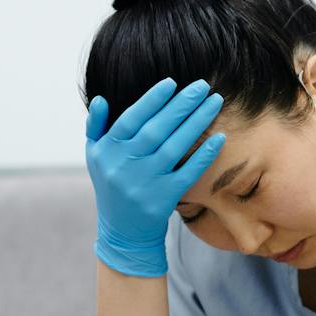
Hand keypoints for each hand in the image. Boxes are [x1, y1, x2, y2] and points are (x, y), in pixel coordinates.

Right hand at [85, 76, 225, 276]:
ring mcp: (145, 183)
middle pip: (156, 129)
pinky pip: (188, 173)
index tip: (172, 83)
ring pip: (174, 147)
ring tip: (214, 102)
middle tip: (202, 86)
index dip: (152, 100)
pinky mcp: (164, 198)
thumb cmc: (111, 186)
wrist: (123, 232)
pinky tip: (219, 137)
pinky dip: (203, 155)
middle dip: (181, 105)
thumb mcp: (95, 157)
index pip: (131, 119)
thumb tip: (101, 99)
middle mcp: (124, 166)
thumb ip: (96, 127)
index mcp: (107, 151)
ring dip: (196, 122)